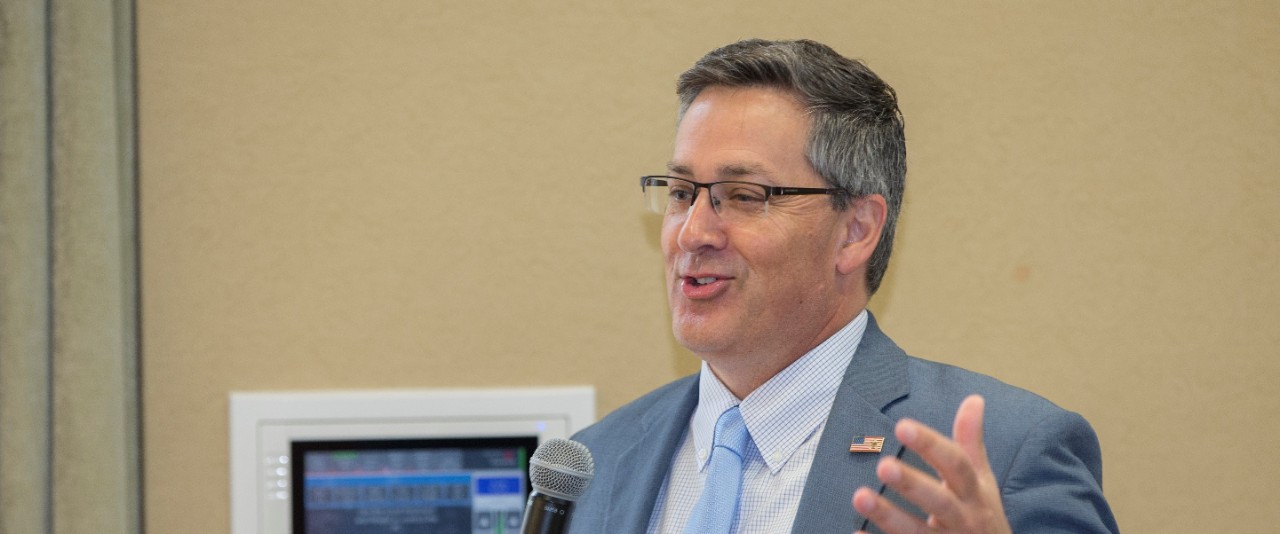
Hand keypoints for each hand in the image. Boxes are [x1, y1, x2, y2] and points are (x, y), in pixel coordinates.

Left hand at [851, 395, 1011, 533]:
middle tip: (883, 465)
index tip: (903, 426)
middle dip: (913, 484)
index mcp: (974, 493)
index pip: (955, 464)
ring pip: (917, 532)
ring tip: (859, 497)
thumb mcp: (982, 480)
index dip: (931, 446)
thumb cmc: (983, 516)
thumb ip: (971, 442)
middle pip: (939, 501)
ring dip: (888, 516)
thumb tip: (974, 399)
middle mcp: (963, 519)